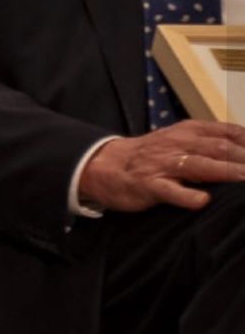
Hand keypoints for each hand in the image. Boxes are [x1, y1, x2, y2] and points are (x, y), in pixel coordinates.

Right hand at [78, 120, 244, 212]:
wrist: (105, 165)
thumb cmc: (151, 156)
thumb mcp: (179, 140)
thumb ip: (211, 142)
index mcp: (188, 131)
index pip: (227, 132)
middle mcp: (177, 144)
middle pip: (218, 148)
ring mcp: (163, 164)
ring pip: (199, 166)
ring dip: (226, 171)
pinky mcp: (149, 185)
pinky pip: (170, 191)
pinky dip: (187, 196)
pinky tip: (202, 201)